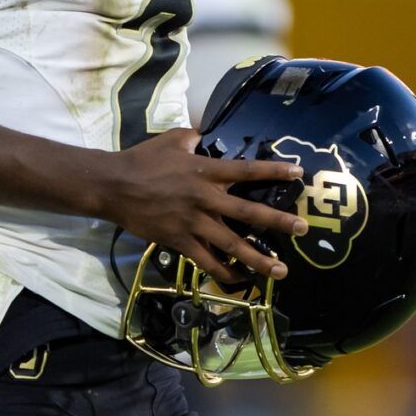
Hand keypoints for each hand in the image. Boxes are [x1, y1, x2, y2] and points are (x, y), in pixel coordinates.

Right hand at [95, 129, 307, 286]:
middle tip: (302, 229)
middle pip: (249, 213)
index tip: (298, 173)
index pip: (247, 170)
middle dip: (278, 222)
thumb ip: (193, 137)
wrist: (113, 185)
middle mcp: (206, 198)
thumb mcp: (171, 139)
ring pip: (233, 245)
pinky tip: (241, 281)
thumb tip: (206, 135)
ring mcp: (194, 223)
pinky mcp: (180, 241)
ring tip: (281, 270)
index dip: (274, 171)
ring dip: (259, 258)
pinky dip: (225, 273)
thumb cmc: (142, 159)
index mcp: (206, 170)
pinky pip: (207, 261)